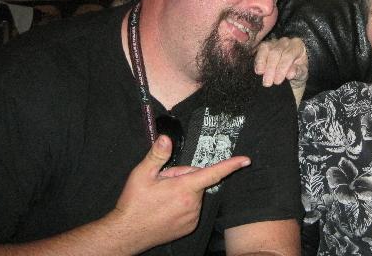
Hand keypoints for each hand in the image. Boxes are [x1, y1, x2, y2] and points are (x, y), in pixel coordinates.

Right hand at [108, 135, 249, 252]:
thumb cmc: (134, 203)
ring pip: (194, 194)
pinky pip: (192, 208)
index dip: (231, 165)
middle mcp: (193, 203)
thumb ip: (157, 155)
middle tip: (162, 183)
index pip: (213, 173)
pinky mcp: (189, 227)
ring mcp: (192, 217)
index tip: (245, 160)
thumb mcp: (141, 174)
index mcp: (184, 188)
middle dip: (183, 177)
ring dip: (183, 191)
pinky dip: (182, 204)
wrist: (126, 234)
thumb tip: (166, 138)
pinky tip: (165, 208)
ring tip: (161, 197)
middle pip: (196, 180)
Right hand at [255, 37, 307, 103]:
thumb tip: (290, 73)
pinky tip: (258, 71)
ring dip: (262, 64)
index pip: (288, 55)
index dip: (282, 68)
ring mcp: (274, 42)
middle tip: (268, 82)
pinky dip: (258, 61)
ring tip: (262, 76)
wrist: (291, 74)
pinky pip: (260, 50)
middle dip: (271, 68)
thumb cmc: (297, 72)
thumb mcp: (301, 75)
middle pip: (276, 52)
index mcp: (298, 46)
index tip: (277, 81)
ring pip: (266, 49)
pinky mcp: (264, 45)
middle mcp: (286, 41)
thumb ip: (298, 73)